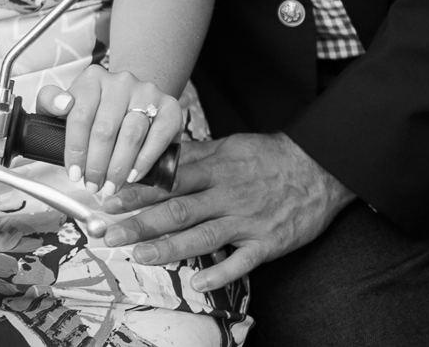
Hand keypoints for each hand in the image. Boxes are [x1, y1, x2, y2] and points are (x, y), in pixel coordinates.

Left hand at [36, 65, 183, 194]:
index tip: (74, 174)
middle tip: (93, 186)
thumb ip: (50, 101)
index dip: (75, 150)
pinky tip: (134, 175)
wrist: (132, 99)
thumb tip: (62, 103)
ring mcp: (147, 93)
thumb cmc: (95, 108)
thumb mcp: (65, 103)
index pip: (79, 116)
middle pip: (105, 129)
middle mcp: (120, 82)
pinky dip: (145, 160)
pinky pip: (158, 137)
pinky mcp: (169, 108)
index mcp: (92, 78)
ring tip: (111, 185)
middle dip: (97, 165)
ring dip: (119, 167)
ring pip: (131, 135)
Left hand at [99, 131, 354, 291]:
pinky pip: (242, 262)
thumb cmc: (270, 156)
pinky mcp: (267, 243)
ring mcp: (246, 221)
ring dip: (167, 248)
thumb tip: (160, 155)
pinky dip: (220, 274)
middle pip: (176, 210)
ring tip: (137, 256)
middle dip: (139, 223)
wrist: (320, 168)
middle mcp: (226, 195)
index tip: (108, 199)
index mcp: (215, 168)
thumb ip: (195, 154)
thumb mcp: (230, 145)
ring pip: (201, 237)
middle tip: (108, 234)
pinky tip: (198, 284)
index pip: (168, 180)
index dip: (136, 190)